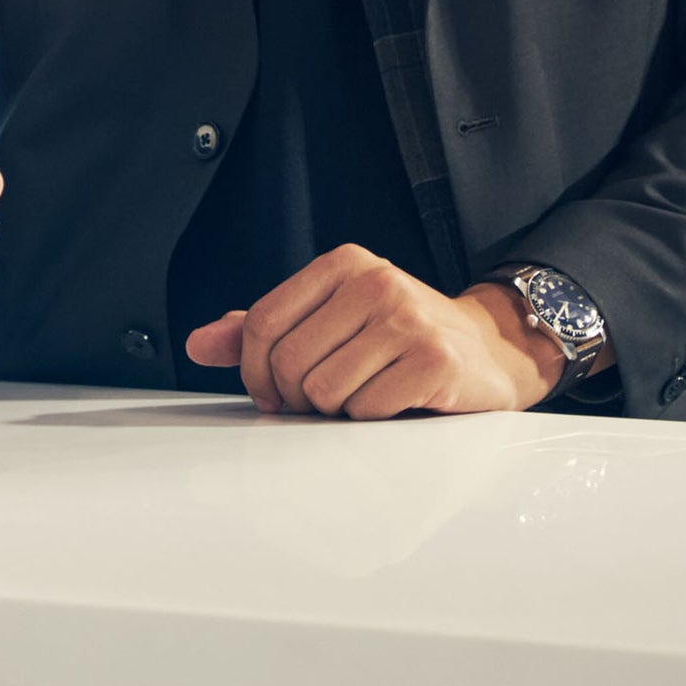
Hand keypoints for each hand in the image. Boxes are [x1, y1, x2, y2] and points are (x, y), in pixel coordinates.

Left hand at [184, 250, 561, 418]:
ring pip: (325, 391)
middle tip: (324, 403)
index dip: (253, 371)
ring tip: (363, 399)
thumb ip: (263, 329)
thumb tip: (196, 343)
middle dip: (297, 398)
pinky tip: (393, 405)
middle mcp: (375, 281)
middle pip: (288, 362)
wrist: (488, 352)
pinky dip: (372, 421)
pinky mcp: (434, 361)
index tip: (270, 395)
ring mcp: (407, 319)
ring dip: (336, 412)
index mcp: (343, 264)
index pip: (262, 323)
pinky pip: (367, 411)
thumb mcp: (331, 320)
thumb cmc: (399, 339)